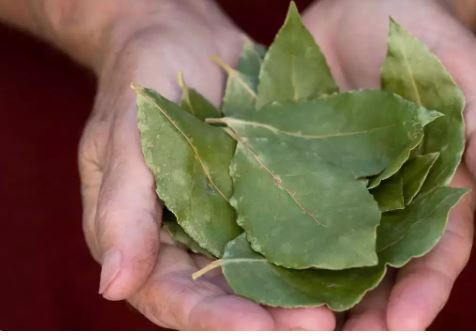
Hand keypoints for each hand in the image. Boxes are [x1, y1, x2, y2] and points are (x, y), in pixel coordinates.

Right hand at [78, 0, 337, 329]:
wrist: (181, 40)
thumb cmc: (140, 82)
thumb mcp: (122, 139)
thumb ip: (121, 211)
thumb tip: (113, 286)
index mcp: (145, 241)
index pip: (174, 297)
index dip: (213, 318)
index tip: (255, 330)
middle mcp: (192, 242)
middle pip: (229, 296)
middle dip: (271, 316)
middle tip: (317, 324)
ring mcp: (232, 221)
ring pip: (266, 271)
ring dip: (303, 292)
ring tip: (344, 307)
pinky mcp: (266, 196)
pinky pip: (291, 228)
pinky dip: (318, 248)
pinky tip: (352, 259)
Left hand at [304, 0, 475, 329]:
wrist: (363, 7)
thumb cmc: (422, 36)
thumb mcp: (464, 73)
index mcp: (432, 188)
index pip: (434, 254)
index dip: (424, 291)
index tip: (405, 326)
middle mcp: (384, 199)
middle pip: (378, 268)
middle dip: (363, 309)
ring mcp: (339, 187)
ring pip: (329, 251)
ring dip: (314, 289)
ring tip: (295, 323)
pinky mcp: (298, 167)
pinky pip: (286, 209)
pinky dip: (276, 242)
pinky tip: (257, 267)